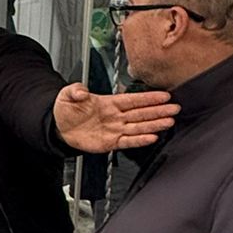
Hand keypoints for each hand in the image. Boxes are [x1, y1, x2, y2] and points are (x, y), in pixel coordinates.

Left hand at [53, 83, 178, 152]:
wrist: (58, 128)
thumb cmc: (66, 110)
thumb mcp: (67, 95)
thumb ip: (76, 90)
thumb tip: (81, 91)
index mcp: (108, 103)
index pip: (132, 99)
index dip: (148, 98)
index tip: (164, 95)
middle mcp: (115, 116)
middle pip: (141, 113)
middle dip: (158, 111)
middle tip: (175, 108)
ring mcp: (114, 129)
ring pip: (138, 127)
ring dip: (154, 125)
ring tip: (169, 122)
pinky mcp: (110, 142)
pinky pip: (127, 141)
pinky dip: (139, 140)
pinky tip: (152, 137)